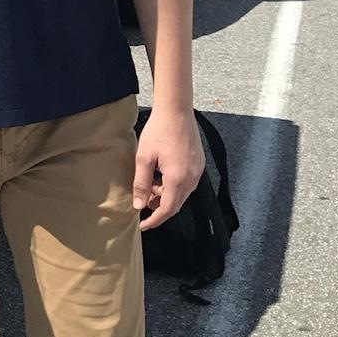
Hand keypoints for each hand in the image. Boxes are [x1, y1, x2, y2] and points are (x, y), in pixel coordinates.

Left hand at [134, 106, 204, 231]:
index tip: (143, 225)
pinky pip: (186, 182)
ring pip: (181, 193)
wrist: (176, 111)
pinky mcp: (198, 164)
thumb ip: (141, 183)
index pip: (168, 209)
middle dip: (158, 206)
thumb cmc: (159, 131)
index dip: (155, 220)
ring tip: (147, 184)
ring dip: (164, 194)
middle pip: (176, 203)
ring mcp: (198, 171)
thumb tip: (138, 205)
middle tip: (141, 200)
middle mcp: (192, 178)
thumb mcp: (144, 158)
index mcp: (178, 179)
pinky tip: (160, 175)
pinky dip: (172, 185)